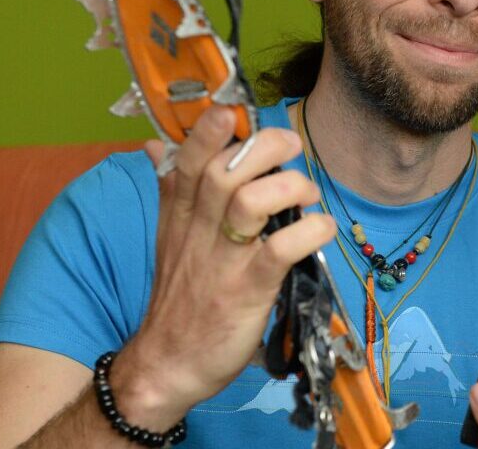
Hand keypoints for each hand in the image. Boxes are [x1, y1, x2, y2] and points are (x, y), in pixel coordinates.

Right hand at [109, 107, 335, 427]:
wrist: (166, 365)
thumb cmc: (178, 297)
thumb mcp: (168, 237)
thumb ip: (170, 188)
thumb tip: (156, 143)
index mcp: (180, 214)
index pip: (189, 159)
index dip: (210, 130)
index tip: (233, 112)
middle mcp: (199, 231)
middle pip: (225, 171)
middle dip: (264, 147)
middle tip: (291, 148)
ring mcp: (224, 261)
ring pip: (251, 203)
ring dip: (288, 188)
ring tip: (308, 195)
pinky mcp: (247, 292)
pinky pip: (279, 252)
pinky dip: (308, 233)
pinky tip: (321, 229)